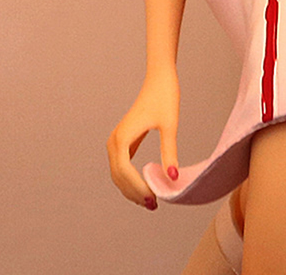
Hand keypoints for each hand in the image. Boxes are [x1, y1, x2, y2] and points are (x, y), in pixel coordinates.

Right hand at [106, 69, 179, 209]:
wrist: (159, 79)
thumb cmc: (165, 98)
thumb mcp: (170, 125)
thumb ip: (169, 151)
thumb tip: (172, 177)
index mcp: (121, 139)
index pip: (125, 172)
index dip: (138, 188)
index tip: (154, 199)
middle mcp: (114, 141)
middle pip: (118, 176)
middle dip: (134, 192)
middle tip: (153, 205)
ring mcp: (116, 141)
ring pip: (118, 174)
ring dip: (131, 188)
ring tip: (150, 200)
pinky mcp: (123, 141)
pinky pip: (122, 166)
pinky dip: (131, 179)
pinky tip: (146, 185)